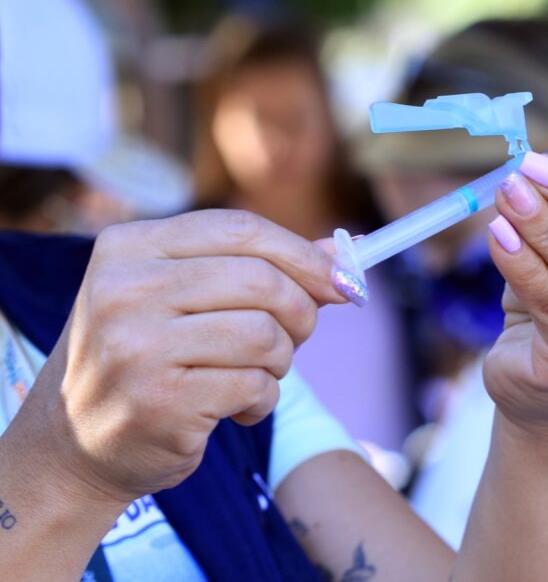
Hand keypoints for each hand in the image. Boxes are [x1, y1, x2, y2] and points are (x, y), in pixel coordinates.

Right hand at [18, 209, 343, 505]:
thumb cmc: (145, 359)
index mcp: (128, 247)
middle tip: (297, 337)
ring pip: (265, 335)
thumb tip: (341, 253)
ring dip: (280, 362)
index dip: (303, 253)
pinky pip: (255, 387)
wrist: (75, 445)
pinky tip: (236, 409)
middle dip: (301, 311)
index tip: (344, 279)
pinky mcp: (159, 402)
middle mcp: (124, 290)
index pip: (240, 229)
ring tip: (256, 374)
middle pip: (262, 280)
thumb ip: (256, 268)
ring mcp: (137, 347)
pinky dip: (263, 401)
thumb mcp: (181, 298)